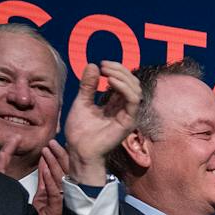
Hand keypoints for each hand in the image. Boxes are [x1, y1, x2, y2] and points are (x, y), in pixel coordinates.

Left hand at [29, 143, 65, 214]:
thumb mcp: (42, 200)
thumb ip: (44, 184)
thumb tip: (45, 166)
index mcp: (64, 194)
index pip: (65, 172)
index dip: (62, 158)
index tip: (57, 146)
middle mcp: (67, 197)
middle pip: (66, 173)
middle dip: (60, 157)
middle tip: (54, 143)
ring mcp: (64, 203)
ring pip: (62, 180)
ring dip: (54, 164)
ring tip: (48, 150)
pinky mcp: (58, 210)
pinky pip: (55, 191)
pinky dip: (50, 179)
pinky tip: (46, 168)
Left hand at [60, 57, 140, 186]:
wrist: (79, 149)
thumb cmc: (80, 130)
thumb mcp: (82, 101)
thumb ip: (88, 85)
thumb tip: (93, 65)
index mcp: (115, 104)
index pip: (124, 82)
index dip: (116, 70)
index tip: (101, 65)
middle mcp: (124, 109)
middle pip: (133, 83)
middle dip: (120, 70)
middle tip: (104, 66)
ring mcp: (128, 115)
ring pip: (136, 90)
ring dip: (122, 77)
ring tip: (107, 72)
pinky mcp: (128, 122)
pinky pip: (133, 101)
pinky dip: (124, 88)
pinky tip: (110, 82)